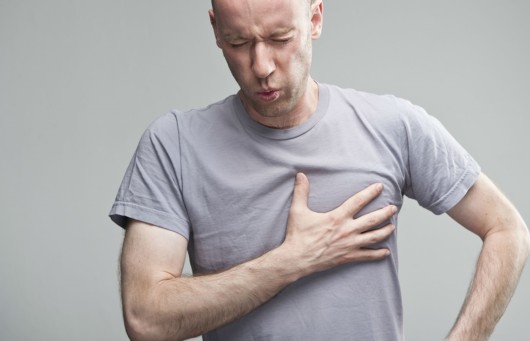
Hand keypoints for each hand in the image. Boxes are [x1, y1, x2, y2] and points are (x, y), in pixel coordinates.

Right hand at [281, 173, 395, 275]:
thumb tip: (301, 175)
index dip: (370, 193)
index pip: (358, 201)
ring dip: (386, 231)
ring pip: (374, 237)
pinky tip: (386, 252)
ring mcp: (349, 244)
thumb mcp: (298, 210)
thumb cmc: (297, 235)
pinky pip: (367, 256)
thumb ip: (301, 191)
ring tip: (393, 226)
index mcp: (337, 217)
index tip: (379, 187)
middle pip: (372, 220)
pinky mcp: (348, 257)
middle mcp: (347, 230)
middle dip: (385, 213)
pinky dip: (378, 254)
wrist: (297, 259)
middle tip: (394, 208)